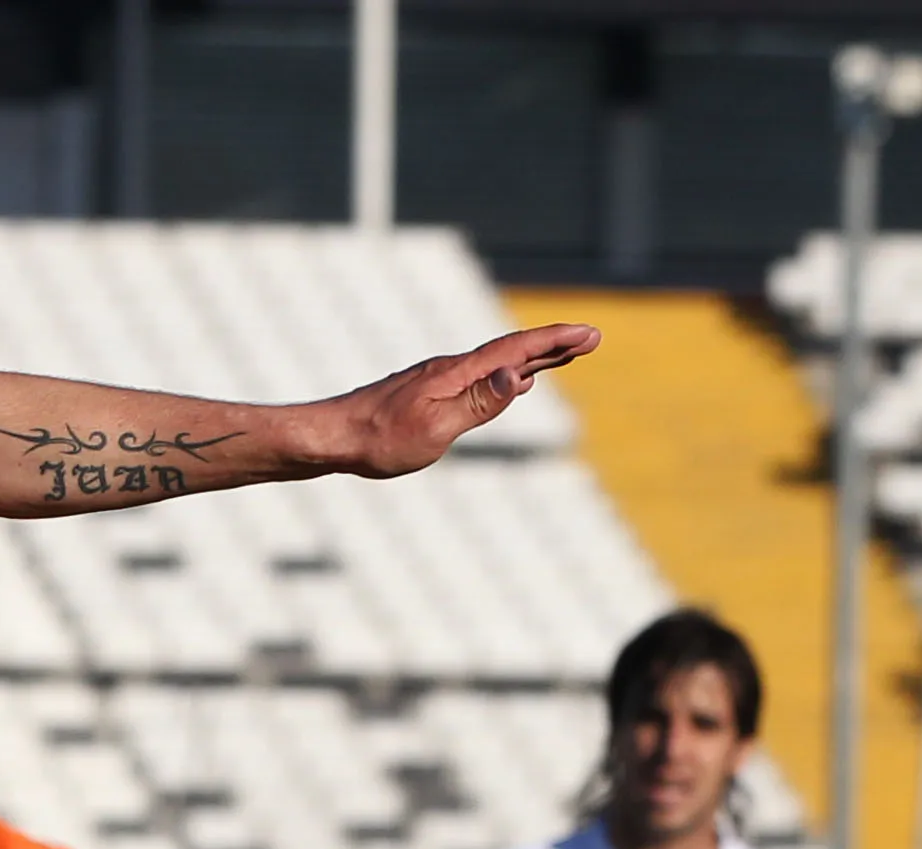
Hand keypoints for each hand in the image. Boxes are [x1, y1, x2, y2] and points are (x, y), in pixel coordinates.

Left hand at [331, 325, 599, 478]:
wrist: (330, 437)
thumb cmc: (379, 441)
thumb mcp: (435, 428)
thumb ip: (478, 402)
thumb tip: (517, 375)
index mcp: (457, 374)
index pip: (516, 350)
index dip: (555, 341)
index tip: (589, 333)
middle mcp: (450, 370)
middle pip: (511, 352)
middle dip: (553, 346)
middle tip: (591, 339)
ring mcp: (438, 380)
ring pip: (495, 364)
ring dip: (533, 359)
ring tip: (563, 357)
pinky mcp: (426, 393)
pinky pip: (478, 377)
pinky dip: (506, 374)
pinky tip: (512, 382)